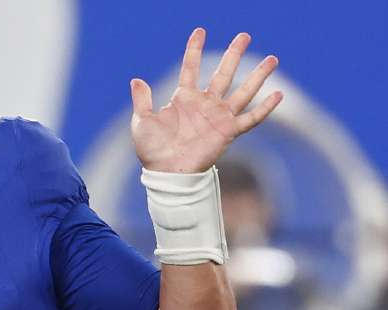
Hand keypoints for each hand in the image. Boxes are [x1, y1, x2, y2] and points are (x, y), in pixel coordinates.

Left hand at [131, 29, 282, 173]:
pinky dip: (265, 108)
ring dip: (258, 76)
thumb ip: (142, 100)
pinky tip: (278, 95)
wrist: (166, 172)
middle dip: (234, 54)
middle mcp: (205, 104)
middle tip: (245, 35)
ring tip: (272, 59)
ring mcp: (218, 116)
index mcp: (184, 98)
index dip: (194, 49)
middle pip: (223, 73)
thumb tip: (136, 79)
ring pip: (243, 91)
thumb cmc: (153, 150)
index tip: (200, 31)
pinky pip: (251, 118)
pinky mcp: (228, 131)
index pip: (191, 68)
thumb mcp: (142, 122)